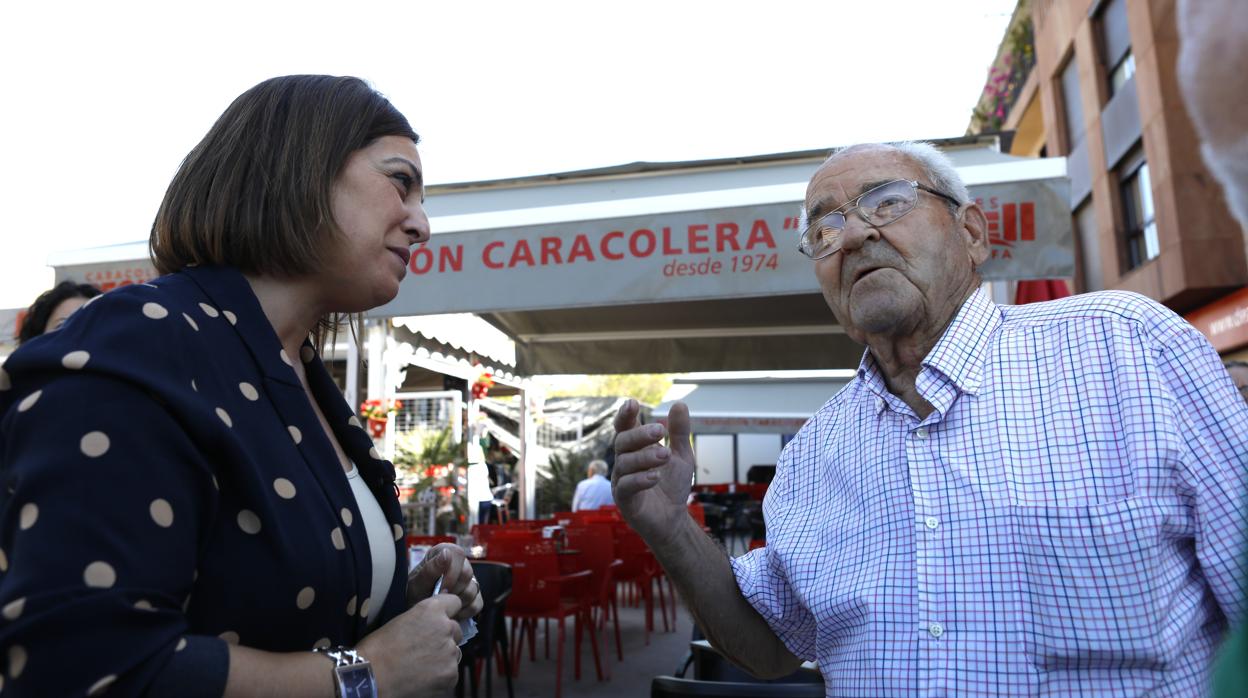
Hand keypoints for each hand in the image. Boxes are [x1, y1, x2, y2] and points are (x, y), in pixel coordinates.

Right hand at [359, 593, 463, 697]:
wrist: (371, 675)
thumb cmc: (379, 648)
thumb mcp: (402, 620)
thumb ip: (424, 618)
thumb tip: (433, 621)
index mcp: (432, 609)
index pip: (455, 602)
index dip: (447, 612)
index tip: (441, 619)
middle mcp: (446, 627)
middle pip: (456, 629)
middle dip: (445, 637)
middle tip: (425, 648)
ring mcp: (450, 651)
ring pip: (454, 651)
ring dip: (444, 656)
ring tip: (421, 665)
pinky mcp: (450, 674)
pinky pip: (451, 672)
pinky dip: (441, 676)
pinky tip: (422, 677)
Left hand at [407, 543, 483, 620]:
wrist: (419, 613)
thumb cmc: (415, 594)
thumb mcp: (417, 583)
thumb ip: (431, 569)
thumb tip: (446, 554)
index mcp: (444, 553)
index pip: (457, 554)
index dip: (452, 572)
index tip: (442, 589)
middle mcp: (460, 564)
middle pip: (467, 573)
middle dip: (453, 590)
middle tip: (440, 600)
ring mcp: (469, 580)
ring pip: (473, 589)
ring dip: (457, 602)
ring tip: (443, 607)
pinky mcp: (475, 595)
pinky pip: (477, 603)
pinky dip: (465, 612)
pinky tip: (452, 614)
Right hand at [611, 399, 695, 545]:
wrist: (674, 519)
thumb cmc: (671, 486)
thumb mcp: (681, 455)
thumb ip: (680, 432)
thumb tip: (680, 403)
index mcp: (635, 449)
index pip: (625, 428)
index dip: (626, 415)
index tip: (632, 403)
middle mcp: (625, 462)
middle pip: (622, 441)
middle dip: (639, 434)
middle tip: (660, 430)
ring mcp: (621, 481)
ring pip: (624, 463)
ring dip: (645, 456)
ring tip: (665, 455)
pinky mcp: (624, 500)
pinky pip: (625, 486)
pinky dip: (640, 479)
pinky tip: (655, 476)